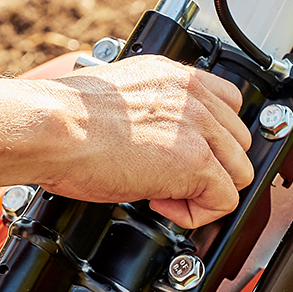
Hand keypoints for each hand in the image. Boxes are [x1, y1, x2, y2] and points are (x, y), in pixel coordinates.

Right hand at [43, 55, 253, 227]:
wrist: (54, 129)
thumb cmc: (66, 120)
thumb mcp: (117, 100)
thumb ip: (146, 113)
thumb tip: (143, 140)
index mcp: (175, 78)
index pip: (227, 106)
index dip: (208, 140)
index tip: (178, 157)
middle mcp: (195, 97)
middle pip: (238, 142)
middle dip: (209, 168)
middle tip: (166, 181)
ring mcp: (199, 128)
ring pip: (238, 172)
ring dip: (205, 191)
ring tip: (163, 195)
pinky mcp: (195, 162)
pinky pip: (224, 200)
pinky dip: (196, 213)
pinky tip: (161, 205)